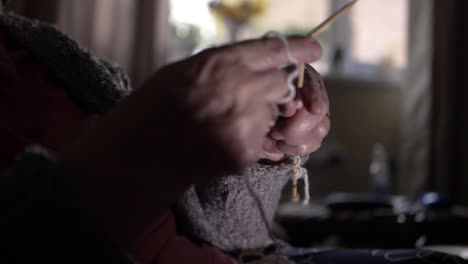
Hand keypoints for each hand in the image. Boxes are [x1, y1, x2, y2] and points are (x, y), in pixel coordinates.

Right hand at [59, 36, 321, 246]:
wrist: (138, 155)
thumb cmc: (155, 107)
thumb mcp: (186, 70)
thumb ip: (226, 64)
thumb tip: (261, 60)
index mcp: (219, 63)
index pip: (273, 50)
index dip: (296, 49)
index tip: (313, 48)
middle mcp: (238, 91)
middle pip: (279, 83)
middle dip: (269, 87)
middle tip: (242, 95)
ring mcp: (244, 125)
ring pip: (272, 113)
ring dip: (257, 114)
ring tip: (221, 121)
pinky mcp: (245, 153)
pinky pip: (261, 139)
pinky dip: (248, 138)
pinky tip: (219, 138)